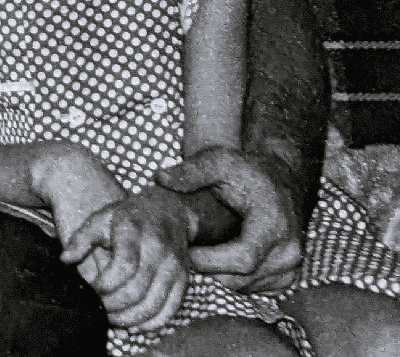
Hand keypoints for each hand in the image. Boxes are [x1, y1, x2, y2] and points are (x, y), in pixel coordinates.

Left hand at [61, 188, 190, 330]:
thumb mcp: (100, 218)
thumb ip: (81, 239)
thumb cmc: (127, 216)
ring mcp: (173, 266)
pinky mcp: (183, 280)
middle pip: (136, 291)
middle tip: (99, 308)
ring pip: (152, 305)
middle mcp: (157, 250)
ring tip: (113, 317)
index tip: (92, 288)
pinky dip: (151, 322)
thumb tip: (64, 260)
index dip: (104, 285)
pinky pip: (169, 310)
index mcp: (133, 231)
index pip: (122, 267)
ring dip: (130, 318)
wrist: (168, 211)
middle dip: (113, 306)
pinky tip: (134, 322)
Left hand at [156, 145, 301, 291]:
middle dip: (208, 267)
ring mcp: (289, 267)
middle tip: (187, 248)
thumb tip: (160, 178)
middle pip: (239, 278)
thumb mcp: (220, 161)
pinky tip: (220, 254)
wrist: (282, 181)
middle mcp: (288, 251)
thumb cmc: (248, 171)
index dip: (209, 260)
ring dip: (218, 272)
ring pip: (243, 286)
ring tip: (203, 247)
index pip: (242, 259)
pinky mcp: (286, 277)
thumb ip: (191, 170)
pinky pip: (252, 288)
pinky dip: (232, 276)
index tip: (185, 249)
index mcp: (274, 225)